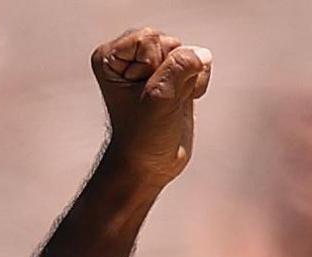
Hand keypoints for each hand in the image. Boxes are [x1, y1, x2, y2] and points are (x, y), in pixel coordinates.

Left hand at [93, 27, 211, 188]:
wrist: (150, 163)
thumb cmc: (142, 136)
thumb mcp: (158, 98)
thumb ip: (179, 67)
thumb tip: (201, 54)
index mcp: (110, 57)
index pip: (148, 38)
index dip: (152, 66)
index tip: (141, 93)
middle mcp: (130, 57)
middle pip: (170, 42)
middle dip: (171, 72)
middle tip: (158, 100)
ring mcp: (154, 65)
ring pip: (188, 51)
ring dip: (187, 79)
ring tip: (171, 102)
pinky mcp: (175, 73)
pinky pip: (201, 61)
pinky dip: (197, 82)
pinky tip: (183, 101)